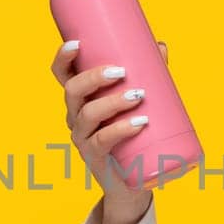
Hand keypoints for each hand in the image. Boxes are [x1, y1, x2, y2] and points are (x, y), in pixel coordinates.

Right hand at [51, 38, 185, 202]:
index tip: (77, 43)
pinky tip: (139, 122)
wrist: (134, 180)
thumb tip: (160, 46)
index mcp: (82, 99)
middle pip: (73, 91)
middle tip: (122, 71)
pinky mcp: (96, 157)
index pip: (62, 76)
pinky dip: (121, 129)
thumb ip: (148, 74)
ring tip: (139, 95)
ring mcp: (83, 138)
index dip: (63, 58)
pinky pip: (102, 141)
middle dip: (94, 77)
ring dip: (112, 102)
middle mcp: (76, 116)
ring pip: (88, 114)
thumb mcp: (139, 102)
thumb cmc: (135, 135)